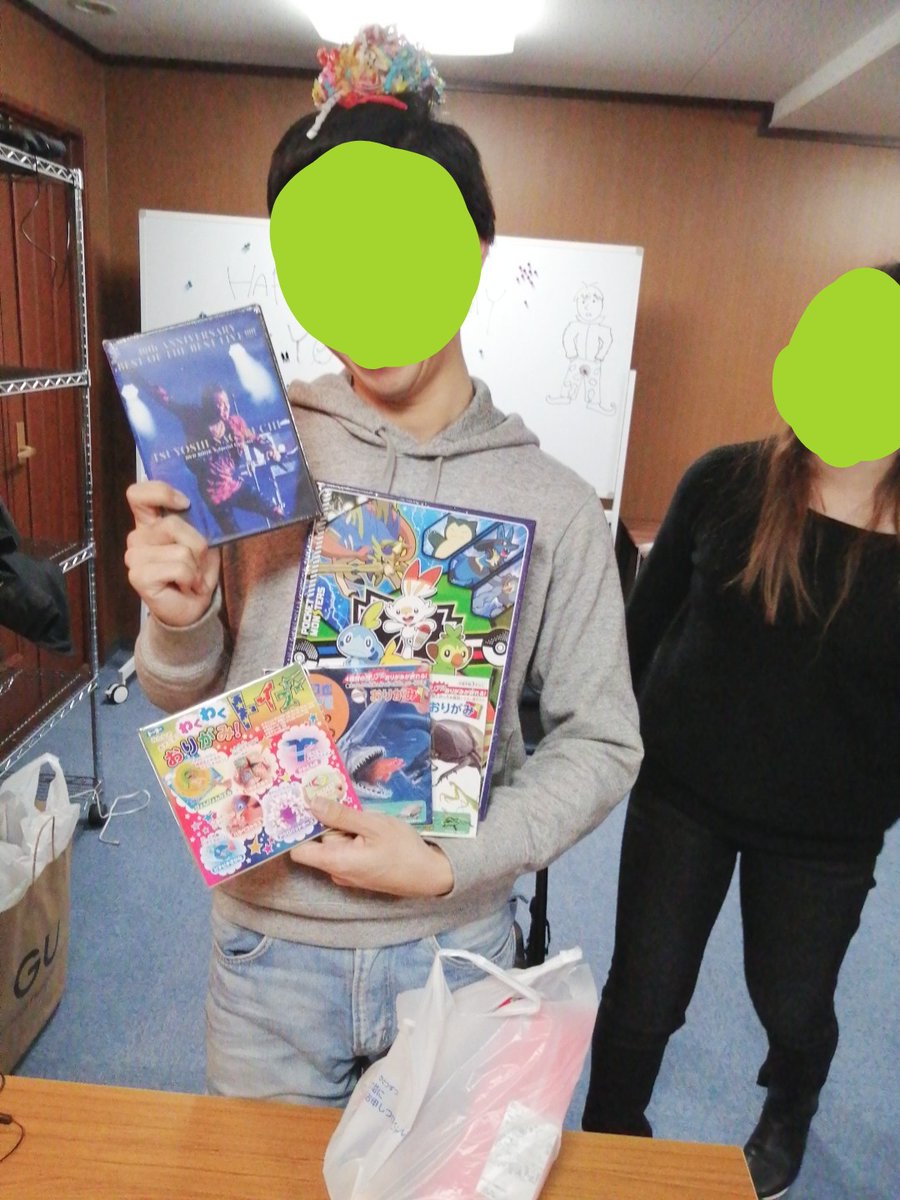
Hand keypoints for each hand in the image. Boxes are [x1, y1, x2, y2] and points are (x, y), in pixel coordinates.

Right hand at [124, 481, 220, 626]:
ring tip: (191, 577)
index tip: (185, 503)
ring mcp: (134, 557)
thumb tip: (193, 507)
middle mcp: (138, 536)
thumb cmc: (197, 571)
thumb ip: (195, 522)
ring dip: (195, 566)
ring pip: (179, 549)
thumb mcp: (202, 541)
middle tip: (196, 563)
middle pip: (172, 524)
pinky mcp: (138, 576)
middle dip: (197, 545)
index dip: (160, 492)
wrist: (194, 607)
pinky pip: (177, 568)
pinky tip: (186, 586)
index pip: (138, 494)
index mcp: (150, 522)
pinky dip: (190, 578)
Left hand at [289, 797, 453, 897]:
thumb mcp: (373, 824)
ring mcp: (347, 875)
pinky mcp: (358, 873)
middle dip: (330, 822)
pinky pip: (346, 852)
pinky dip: (353, 839)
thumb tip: (311, 803)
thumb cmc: (402, 848)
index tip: (302, 806)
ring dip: (345, 830)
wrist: (429, 875)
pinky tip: (370, 830)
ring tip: (364, 817)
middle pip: (319, 843)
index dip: (297, 830)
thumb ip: (341, 815)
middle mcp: (335, 872)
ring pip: (335, 846)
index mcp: (335, 861)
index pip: (298, 850)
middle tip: (346, 802)